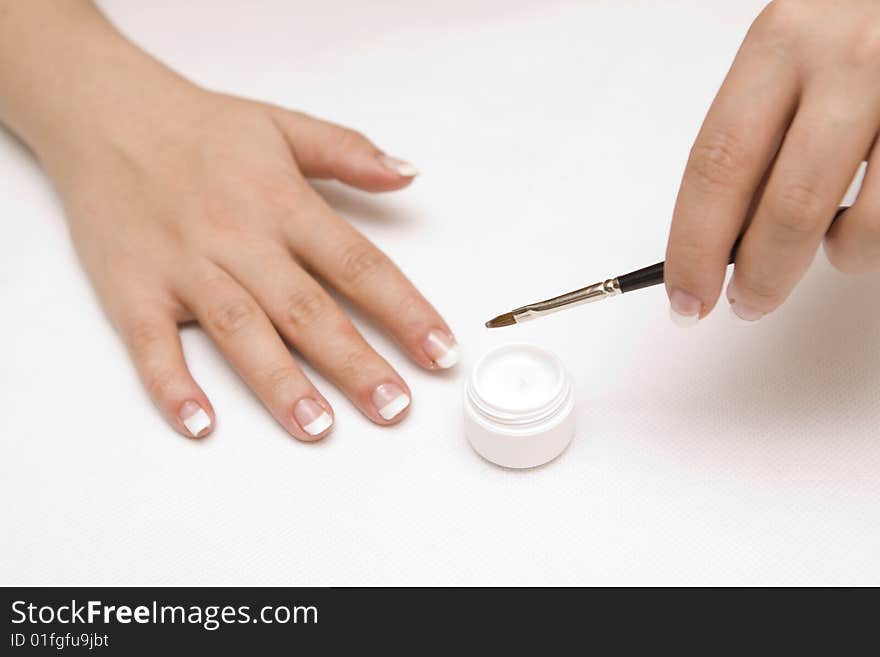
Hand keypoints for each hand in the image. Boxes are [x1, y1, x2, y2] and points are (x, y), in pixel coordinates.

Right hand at [43, 74, 457, 440]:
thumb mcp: (284, 124)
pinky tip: (199, 424)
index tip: (440, 352)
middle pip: (308, 310)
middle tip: (393, 408)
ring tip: (318, 427)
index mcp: (284, 204)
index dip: (405, 311)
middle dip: (354, 363)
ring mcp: (185, 267)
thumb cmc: (202, 127)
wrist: (105, 112)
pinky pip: (152, 344)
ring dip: (280, 383)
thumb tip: (409, 173)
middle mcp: (240, 240)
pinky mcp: (132, 289)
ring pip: (241, 331)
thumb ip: (350, 152)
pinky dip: (172, 385)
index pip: (359, 265)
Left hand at [664, 0, 879, 325]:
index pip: (716, 165)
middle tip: (745, 304)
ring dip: (838, 258)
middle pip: (785, 207)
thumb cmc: (862, 18)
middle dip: (758, 277)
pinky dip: (879, 238)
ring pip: (862, 229)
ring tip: (834, 245)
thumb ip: (764, 126)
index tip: (684, 293)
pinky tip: (873, 216)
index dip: (693, 244)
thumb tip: (726, 230)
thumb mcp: (798, 50)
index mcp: (782, 42)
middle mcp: (849, 60)